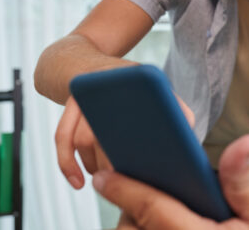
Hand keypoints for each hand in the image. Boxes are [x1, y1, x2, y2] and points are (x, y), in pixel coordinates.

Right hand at [56, 93, 195, 189]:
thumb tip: (187, 129)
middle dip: (111, 162)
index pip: (133, 110)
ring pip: (80, 139)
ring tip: (109, 182)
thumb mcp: (153, 84)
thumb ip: (173, 104)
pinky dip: (66, 164)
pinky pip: (61, 138)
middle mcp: (102, 86)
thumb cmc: (128, 82)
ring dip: (92, 166)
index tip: (142, 163)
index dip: (134, 140)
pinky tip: (77, 183)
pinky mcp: (67, 108)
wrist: (89, 65)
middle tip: (126, 181)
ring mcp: (81, 97)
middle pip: (102, 131)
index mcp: (128, 79)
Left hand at [93, 134, 248, 229]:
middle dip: (130, 210)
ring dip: (137, 225)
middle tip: (132, 185)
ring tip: (143, 203)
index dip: (126, 191)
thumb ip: (246, 181)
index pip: (154, 211)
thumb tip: (244, 142)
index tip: (104, 176)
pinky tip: (155, 220)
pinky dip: (146, 229)